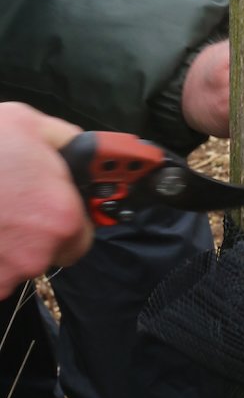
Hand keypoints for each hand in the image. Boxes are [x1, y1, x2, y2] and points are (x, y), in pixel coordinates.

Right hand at [0, 103, 90, 297]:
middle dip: (33, 234)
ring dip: (5, 245)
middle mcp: (35, 254)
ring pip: (13, 264)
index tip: (51, 209)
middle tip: (12, 205)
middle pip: (45, 253)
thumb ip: (67, 142)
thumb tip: (82, 150)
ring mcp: (2, 274)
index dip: (66, 222)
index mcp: (61, 218)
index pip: (82, 240)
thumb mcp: (30, 124)